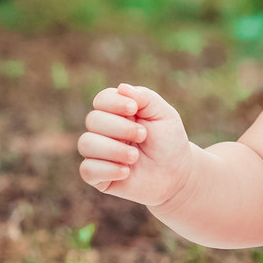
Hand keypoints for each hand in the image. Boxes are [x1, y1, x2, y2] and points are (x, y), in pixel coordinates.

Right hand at [78, 83, 193, 206]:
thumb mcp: (164, 115)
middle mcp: (103, 130)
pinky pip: (87, 170)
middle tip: (143, 135)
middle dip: (120, 128)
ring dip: (113, 149)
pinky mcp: (97, 175)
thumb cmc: (169, 141)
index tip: (134, 109)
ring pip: (86, 144)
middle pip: (93, 120)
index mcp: (118, 111)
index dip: (114, 103)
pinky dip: (108, 170)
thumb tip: (122, 87)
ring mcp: (98, 153)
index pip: (102, 99)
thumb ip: (145, 98)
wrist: (176, 173)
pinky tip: (127, 172)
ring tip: (136, 156)